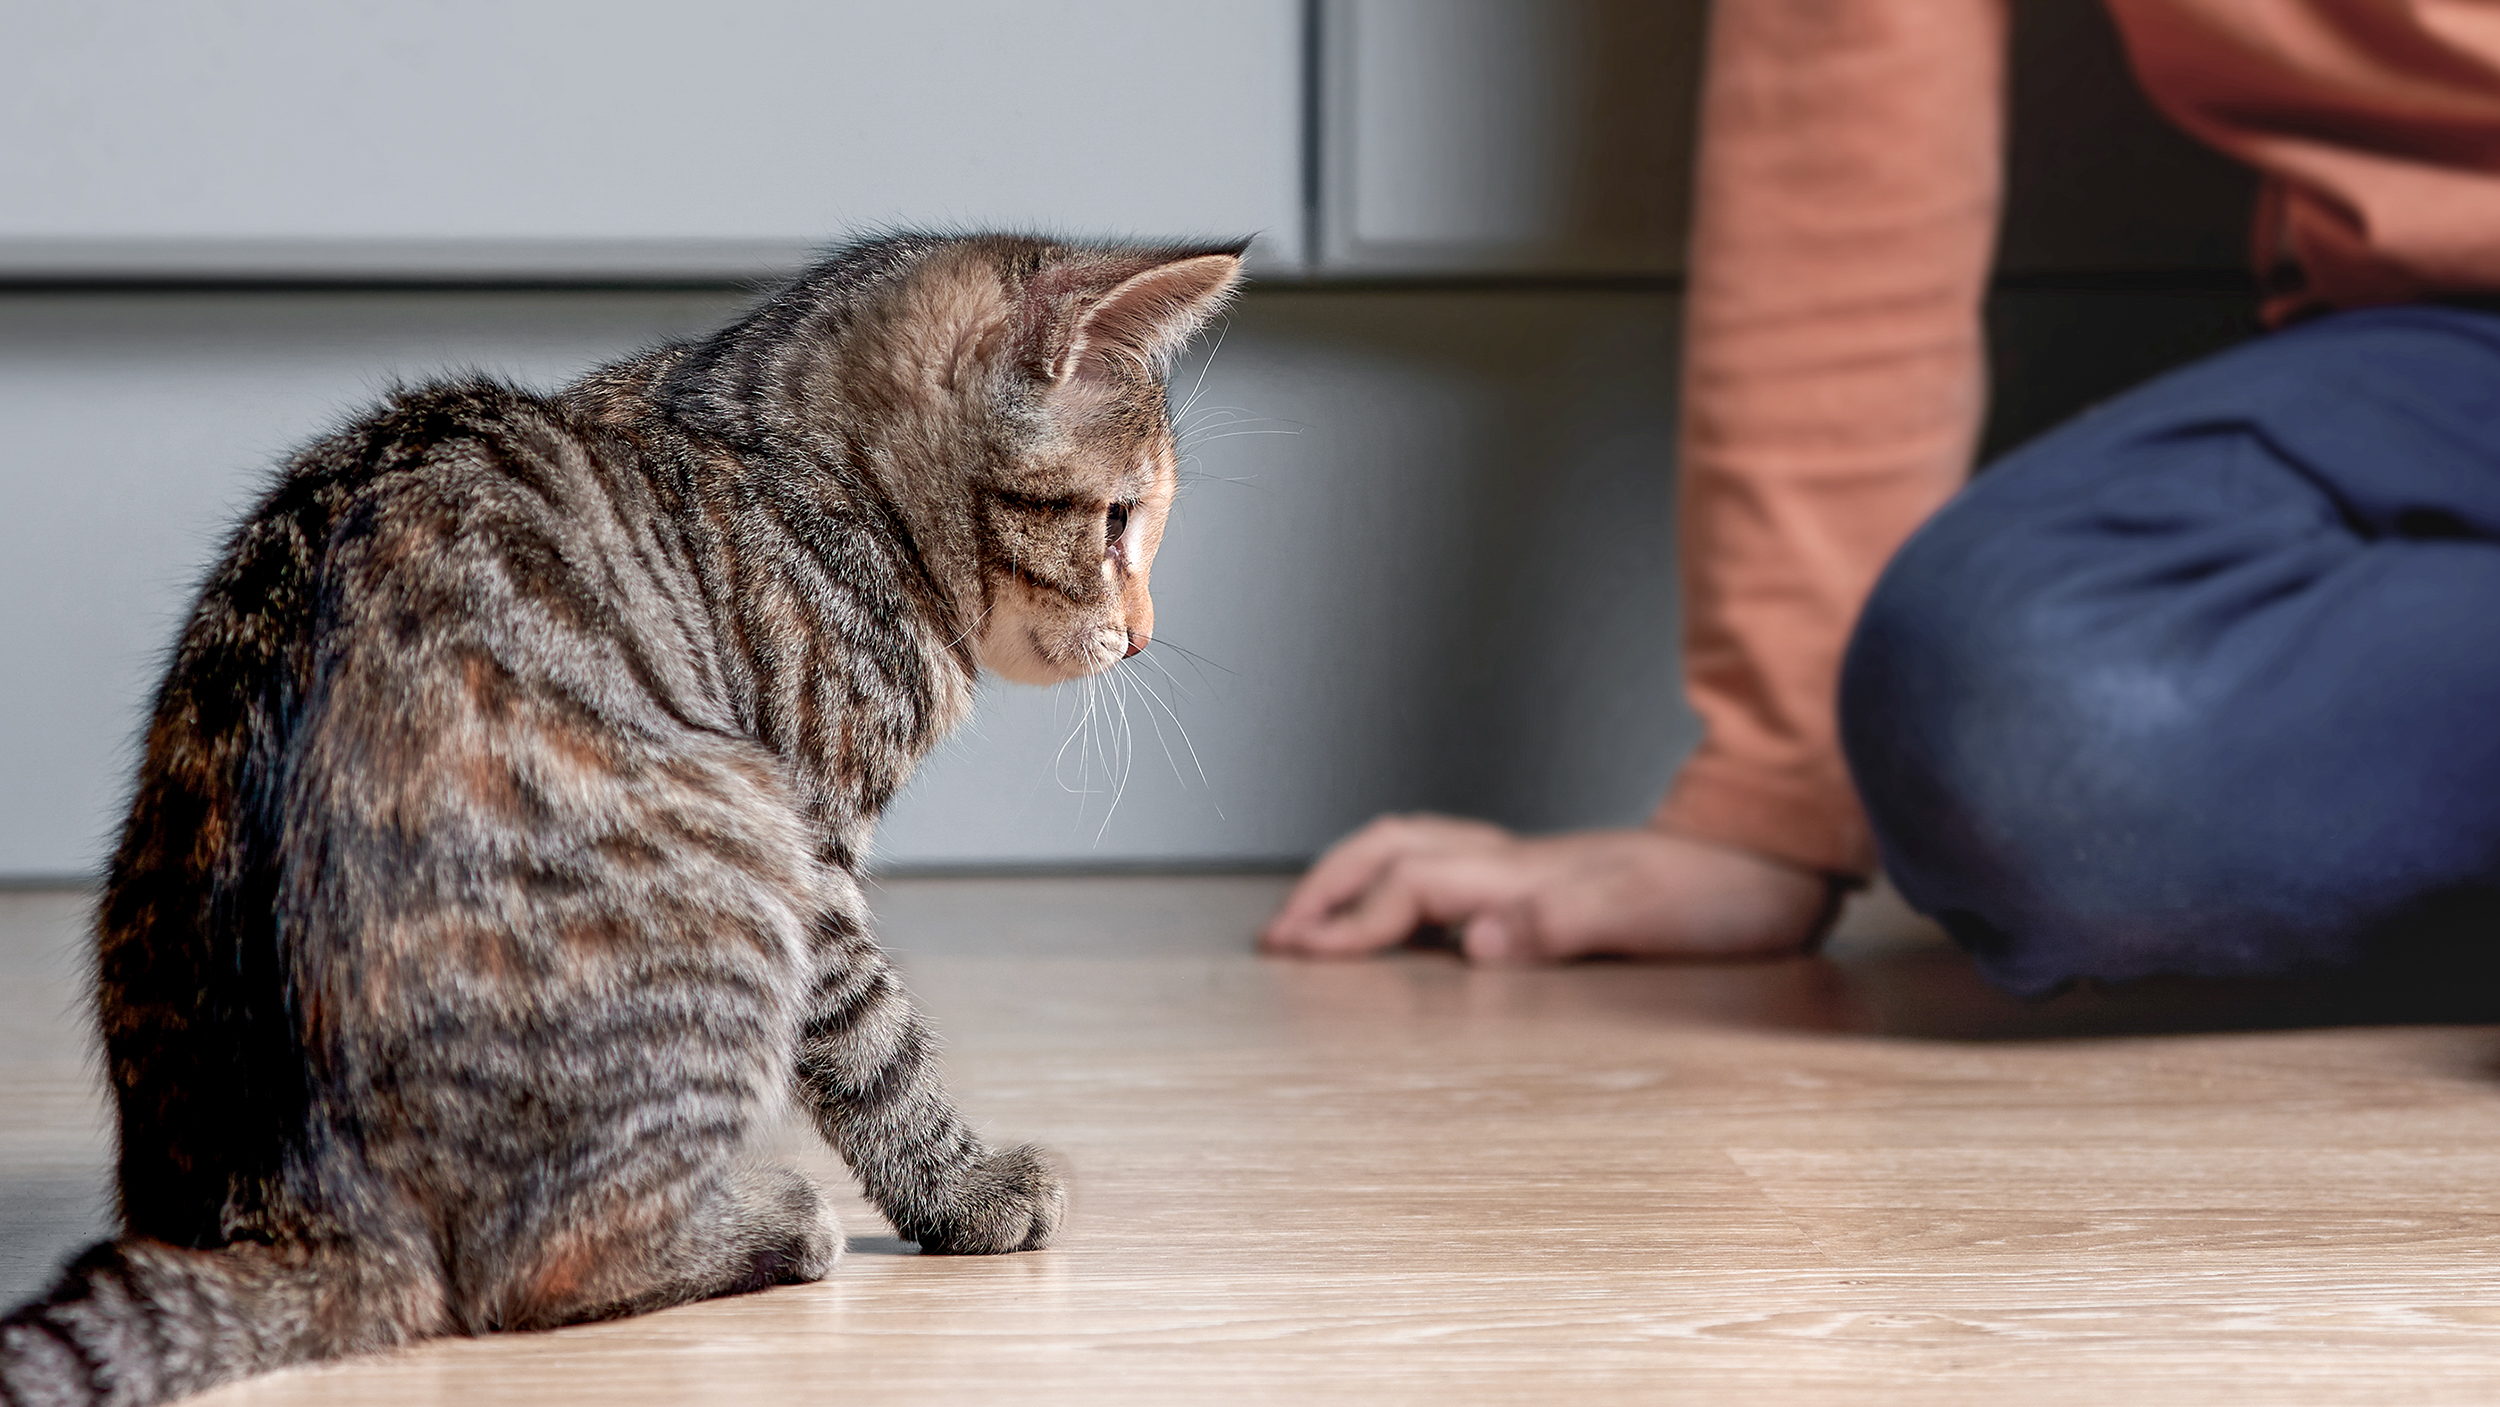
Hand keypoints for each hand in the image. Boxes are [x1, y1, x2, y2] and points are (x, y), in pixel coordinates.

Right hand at [1258, 814, 1835, 963]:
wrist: (1779, 856)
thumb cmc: (1721, 893)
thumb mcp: (1645, 916)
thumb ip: (1558, 926)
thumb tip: (1474, 942)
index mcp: (1525, 875)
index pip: (1409, 889)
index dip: (1348, 922)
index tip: (1296, 958)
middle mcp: (1517, 862)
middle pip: (1392, 850)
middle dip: (1325, 887)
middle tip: (1278, 936)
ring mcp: (1531, 865)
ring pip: (1414, 847)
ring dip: (1353, 875)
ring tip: (1314, 916)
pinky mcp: (1549, 877)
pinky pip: (1447, 864)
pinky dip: (1398, 878)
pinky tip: (1402, 911)